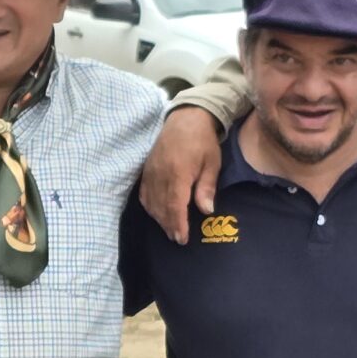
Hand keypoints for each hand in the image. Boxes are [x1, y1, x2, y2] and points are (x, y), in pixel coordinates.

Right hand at [139, 109, 223, 243]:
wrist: (186, 118)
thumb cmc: (203, 141)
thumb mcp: (212, 163)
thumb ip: (206, 187)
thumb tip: (206, 211)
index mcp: (178, 173)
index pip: (175, 205)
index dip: (178, 224)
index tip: (182, 239)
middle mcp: (161, 174)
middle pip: (161, 207)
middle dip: (169, 225)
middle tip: (177, 238)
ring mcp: (151, 172)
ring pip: (151, 202)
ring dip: (159, 218)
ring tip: (169, 229)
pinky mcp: (146, 170)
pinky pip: (144, 193)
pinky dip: (149, 206)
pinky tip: (156, 213)